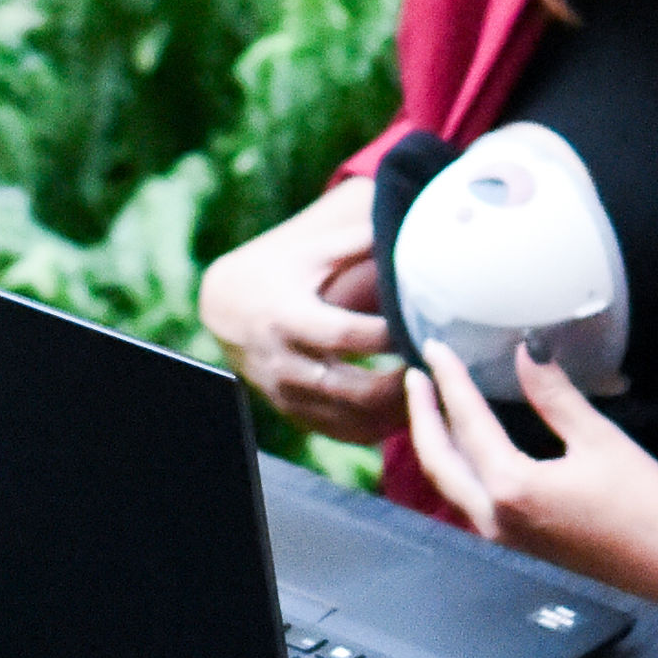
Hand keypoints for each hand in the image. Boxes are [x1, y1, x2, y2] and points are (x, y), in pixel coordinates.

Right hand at [200, 181, 405, 443]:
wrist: (223, 306)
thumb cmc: (276, 272)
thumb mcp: (310, 252)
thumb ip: (355, 243)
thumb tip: (405, 225)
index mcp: (288, 318)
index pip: (345, 334)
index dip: (386, 335)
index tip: (424, 328)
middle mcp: (284, 362)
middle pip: (351, 389)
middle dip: (397, 386)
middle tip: (434, 371)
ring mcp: (286, 392)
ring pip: (347, 419)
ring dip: (391, 413)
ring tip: (428, 395)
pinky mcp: (290, 410)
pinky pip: (337, 432)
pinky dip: (373, 428)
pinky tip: (403, 413)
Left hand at [405, 336, 657, 595]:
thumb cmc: (646, 507)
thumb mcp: (599, 440)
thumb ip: (554, 395)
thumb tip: (527, 352)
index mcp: (512, 488)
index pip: (467, 422)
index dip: (450, 380)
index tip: (435, 349)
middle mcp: (496, 518)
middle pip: (439, 460)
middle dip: (422, 415)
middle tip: (416, 376)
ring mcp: (504, 537)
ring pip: (451, 483)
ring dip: (438, 442)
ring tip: (434, 406)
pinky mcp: (519, 544)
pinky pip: (472, 499)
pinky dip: (461, 466)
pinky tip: (471, 447)